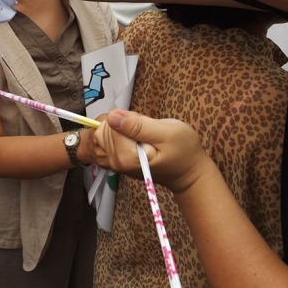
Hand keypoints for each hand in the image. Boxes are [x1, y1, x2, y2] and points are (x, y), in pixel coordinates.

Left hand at [91, 109, 208, 193]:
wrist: (188, 172)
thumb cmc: (183, 150)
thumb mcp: (167, 132)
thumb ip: (138, 125)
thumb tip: (112, 116)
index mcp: (126, 156)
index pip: (110, 125)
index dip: (126, 117)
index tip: (143, 122)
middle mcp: (116, 162)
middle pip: (102, 129)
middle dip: (120, 121)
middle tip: (143, 128)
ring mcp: (114, 164)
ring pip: (99, 135)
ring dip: (115, 128)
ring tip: (137, 132)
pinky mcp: (115, 162)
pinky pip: (101, 143)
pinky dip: (110, 135)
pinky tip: (127, 136)